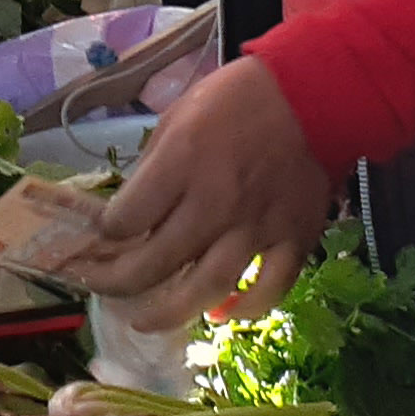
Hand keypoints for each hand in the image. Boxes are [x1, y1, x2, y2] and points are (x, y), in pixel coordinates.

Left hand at [42, 55, 333, 327]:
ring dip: (169, 313)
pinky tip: (220, 314)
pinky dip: (244, 310)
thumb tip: (129, 213)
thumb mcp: (177, 117)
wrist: (314, 94)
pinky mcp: (295, 240)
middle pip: (155, 263)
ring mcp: (257, 227)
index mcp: (182, 163)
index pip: (125, 220)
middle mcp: (216, 201)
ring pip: (207, 289)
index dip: (105, 233)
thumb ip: (152, 168)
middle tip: (101, 288)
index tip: (100, 236)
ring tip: (145, 321)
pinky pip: (269, 290)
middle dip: (117, 282)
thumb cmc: (237, 99)